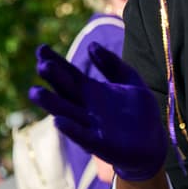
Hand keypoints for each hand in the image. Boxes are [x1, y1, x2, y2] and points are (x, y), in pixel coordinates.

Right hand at [28, 44, 166, 181]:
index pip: (69, 74)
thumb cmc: (138, 111)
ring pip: (66, 113)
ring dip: (52, 103)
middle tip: (42, 65)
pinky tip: (59, 121)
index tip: (41, 48)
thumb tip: (91, 45)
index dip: (56, 62)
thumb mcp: (130, 80)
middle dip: (54, 79)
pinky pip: (82, 136)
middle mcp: (86, 107)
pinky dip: (71, 129)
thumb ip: (112, 64)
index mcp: (92, 91)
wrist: (152, 143)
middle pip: (65, 91)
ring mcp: (91, 125)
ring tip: (35, 91)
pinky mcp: (99, 143)